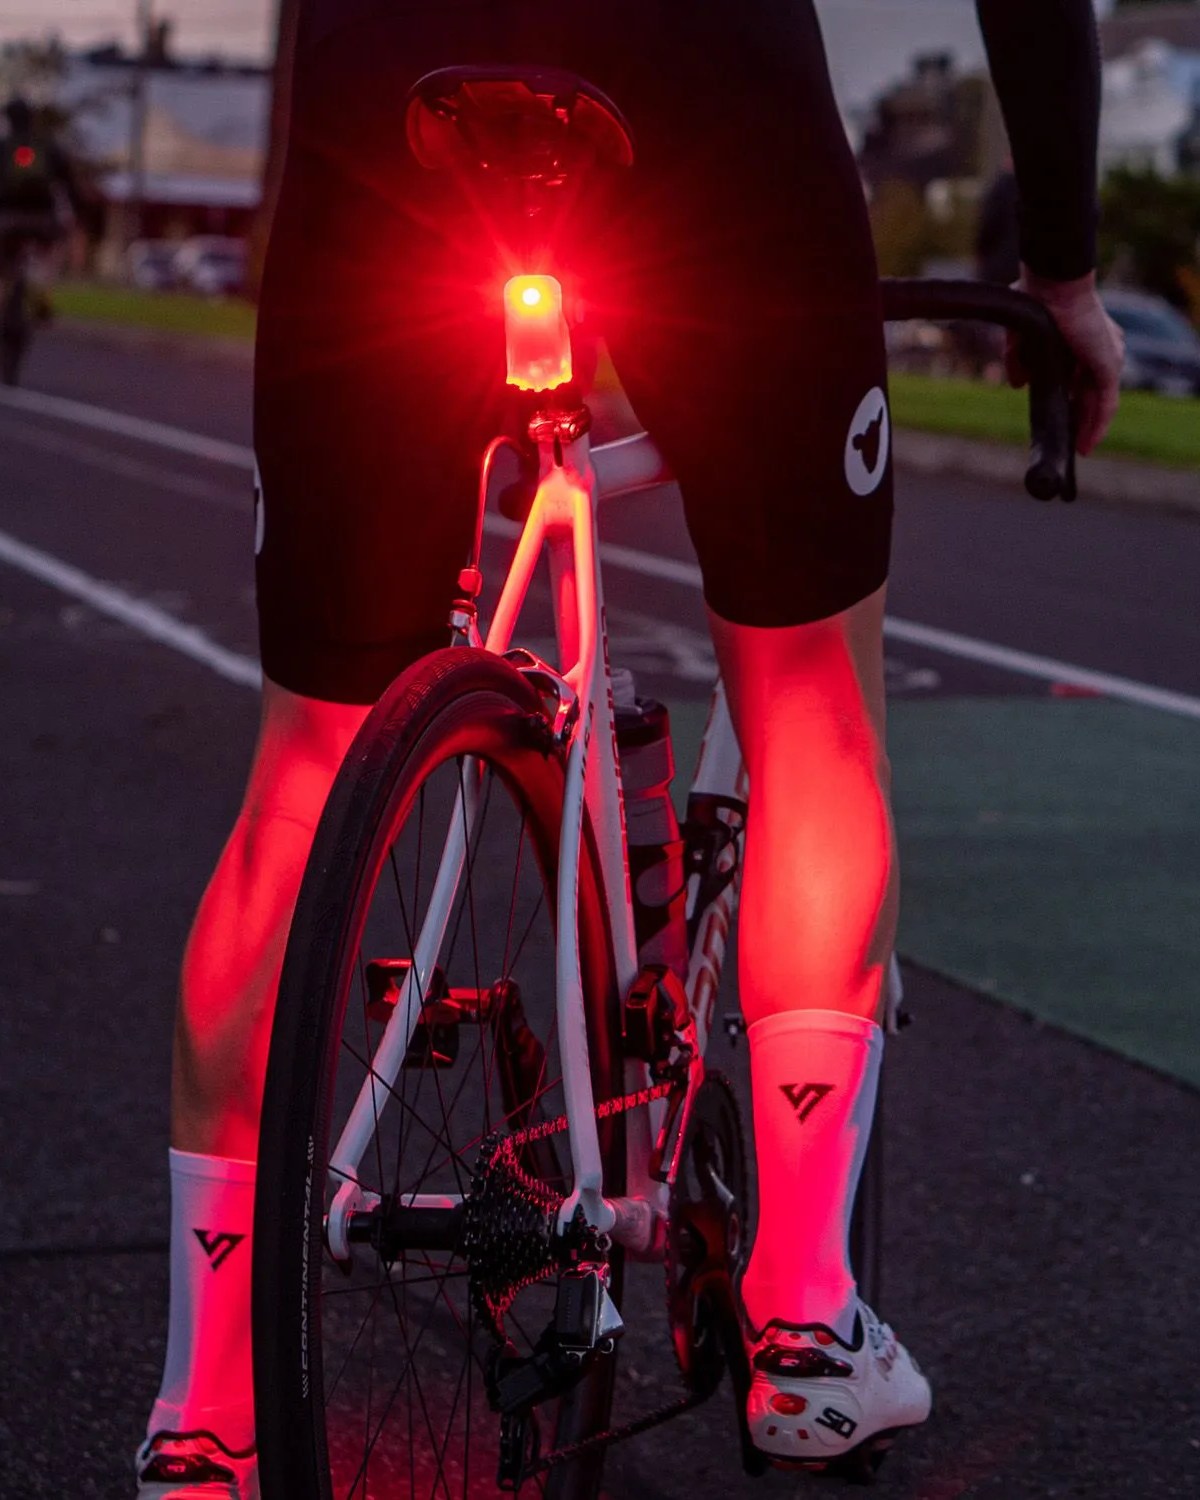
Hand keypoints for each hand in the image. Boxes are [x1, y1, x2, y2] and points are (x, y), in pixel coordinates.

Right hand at [1007, 268, 1124, 456]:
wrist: (1052, 285)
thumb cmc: (1037, 299)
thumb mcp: (1022, 339)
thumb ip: (1019, 361)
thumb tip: (1019, 385)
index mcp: (1084, 338)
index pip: (1082, 376)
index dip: (1072, 399)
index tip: (1061, 418)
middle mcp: (1101, 348)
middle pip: (1092, 393)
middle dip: (1082, 418)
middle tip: (1070, 441)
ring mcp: (1107, 357)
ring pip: (1100, 402)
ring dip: (1090, 428)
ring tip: (1080, 450)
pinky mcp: (1108, 366)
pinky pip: (1105, 405)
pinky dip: (1097, 426)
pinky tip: (1086, 445)